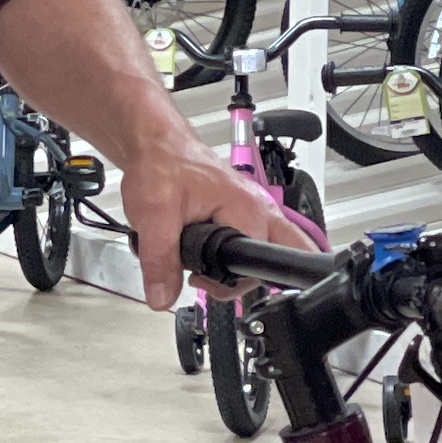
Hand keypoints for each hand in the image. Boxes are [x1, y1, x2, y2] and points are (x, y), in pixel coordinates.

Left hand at [121, 137, 313, 309]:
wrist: (158, 146)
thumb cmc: (161, 166)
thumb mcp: (153, 216)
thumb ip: (159, 261)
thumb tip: (162, 297)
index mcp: (246, 209)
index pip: (259, 265)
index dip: (230, 282)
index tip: (201, 279)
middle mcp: (260, 209)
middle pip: (288, 255)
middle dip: (249, 277)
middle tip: (213, 276)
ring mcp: (256, 211)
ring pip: (269, 252)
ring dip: (236, 267)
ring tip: (201, 264)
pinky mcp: (245, 214)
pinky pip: (253, 243)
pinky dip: (230, 254)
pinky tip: (204, 252)